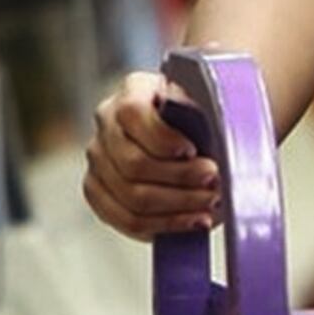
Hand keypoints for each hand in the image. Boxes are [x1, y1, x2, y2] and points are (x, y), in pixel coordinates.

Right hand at [82, 70, 218, 240]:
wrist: (195, 131)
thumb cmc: (204, 115)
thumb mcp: (207, 101)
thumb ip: (204, 111)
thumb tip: (209, 132)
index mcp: (133, 90)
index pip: (132, 114)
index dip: (163, 138)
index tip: (195, 151)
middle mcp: (107, 122)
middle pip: (133, 164)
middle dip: (179, 179)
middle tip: (214, 183)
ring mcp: (99, 158)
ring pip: (131, 197)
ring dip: (177, 206)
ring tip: (209, 204)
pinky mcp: (98, 191)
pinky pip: (125, 219)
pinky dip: (164, 225)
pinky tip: (192, 221)